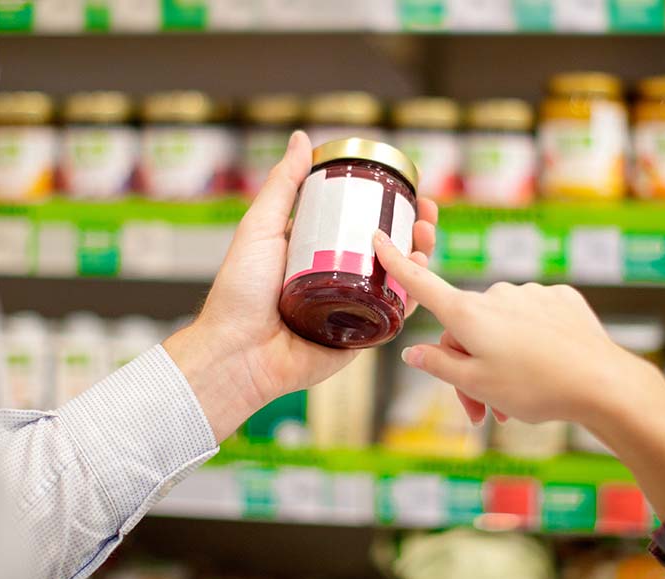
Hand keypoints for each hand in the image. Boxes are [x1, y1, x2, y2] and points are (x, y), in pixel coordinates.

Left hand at [164, 131, 436, 440]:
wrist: (237, 353)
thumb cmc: (239, 292)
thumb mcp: (260, 228)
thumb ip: (283, 185)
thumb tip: (303, 139)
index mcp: (316, 251)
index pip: (361, 221)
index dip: (389, 205)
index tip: (410, 187)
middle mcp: (337, 277)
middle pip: (387, 248)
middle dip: (415, 229)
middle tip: (428, 213)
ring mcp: (351, 307)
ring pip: (397, 279)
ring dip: (420, 257)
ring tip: (427, 239)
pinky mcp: (360, 336)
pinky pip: (393, 315)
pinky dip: (414, 295)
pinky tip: (422, 276)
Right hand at [372, 231, 664, 518]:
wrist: (601, 383)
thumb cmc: (535, 388)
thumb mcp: (477, 384)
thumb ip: (440, 366)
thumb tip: (412, 353)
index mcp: (469, 314)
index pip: (423, 284)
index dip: (397, 262)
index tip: (377, 237)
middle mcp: (497, 295)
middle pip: (465, 327)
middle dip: (467, 366)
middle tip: (481, 412)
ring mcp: (530, 294)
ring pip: (500, 327)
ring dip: (499, 360)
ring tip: (515, 402)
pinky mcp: (560, 299)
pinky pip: (532, 318)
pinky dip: (530, 343)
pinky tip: (546, 368)